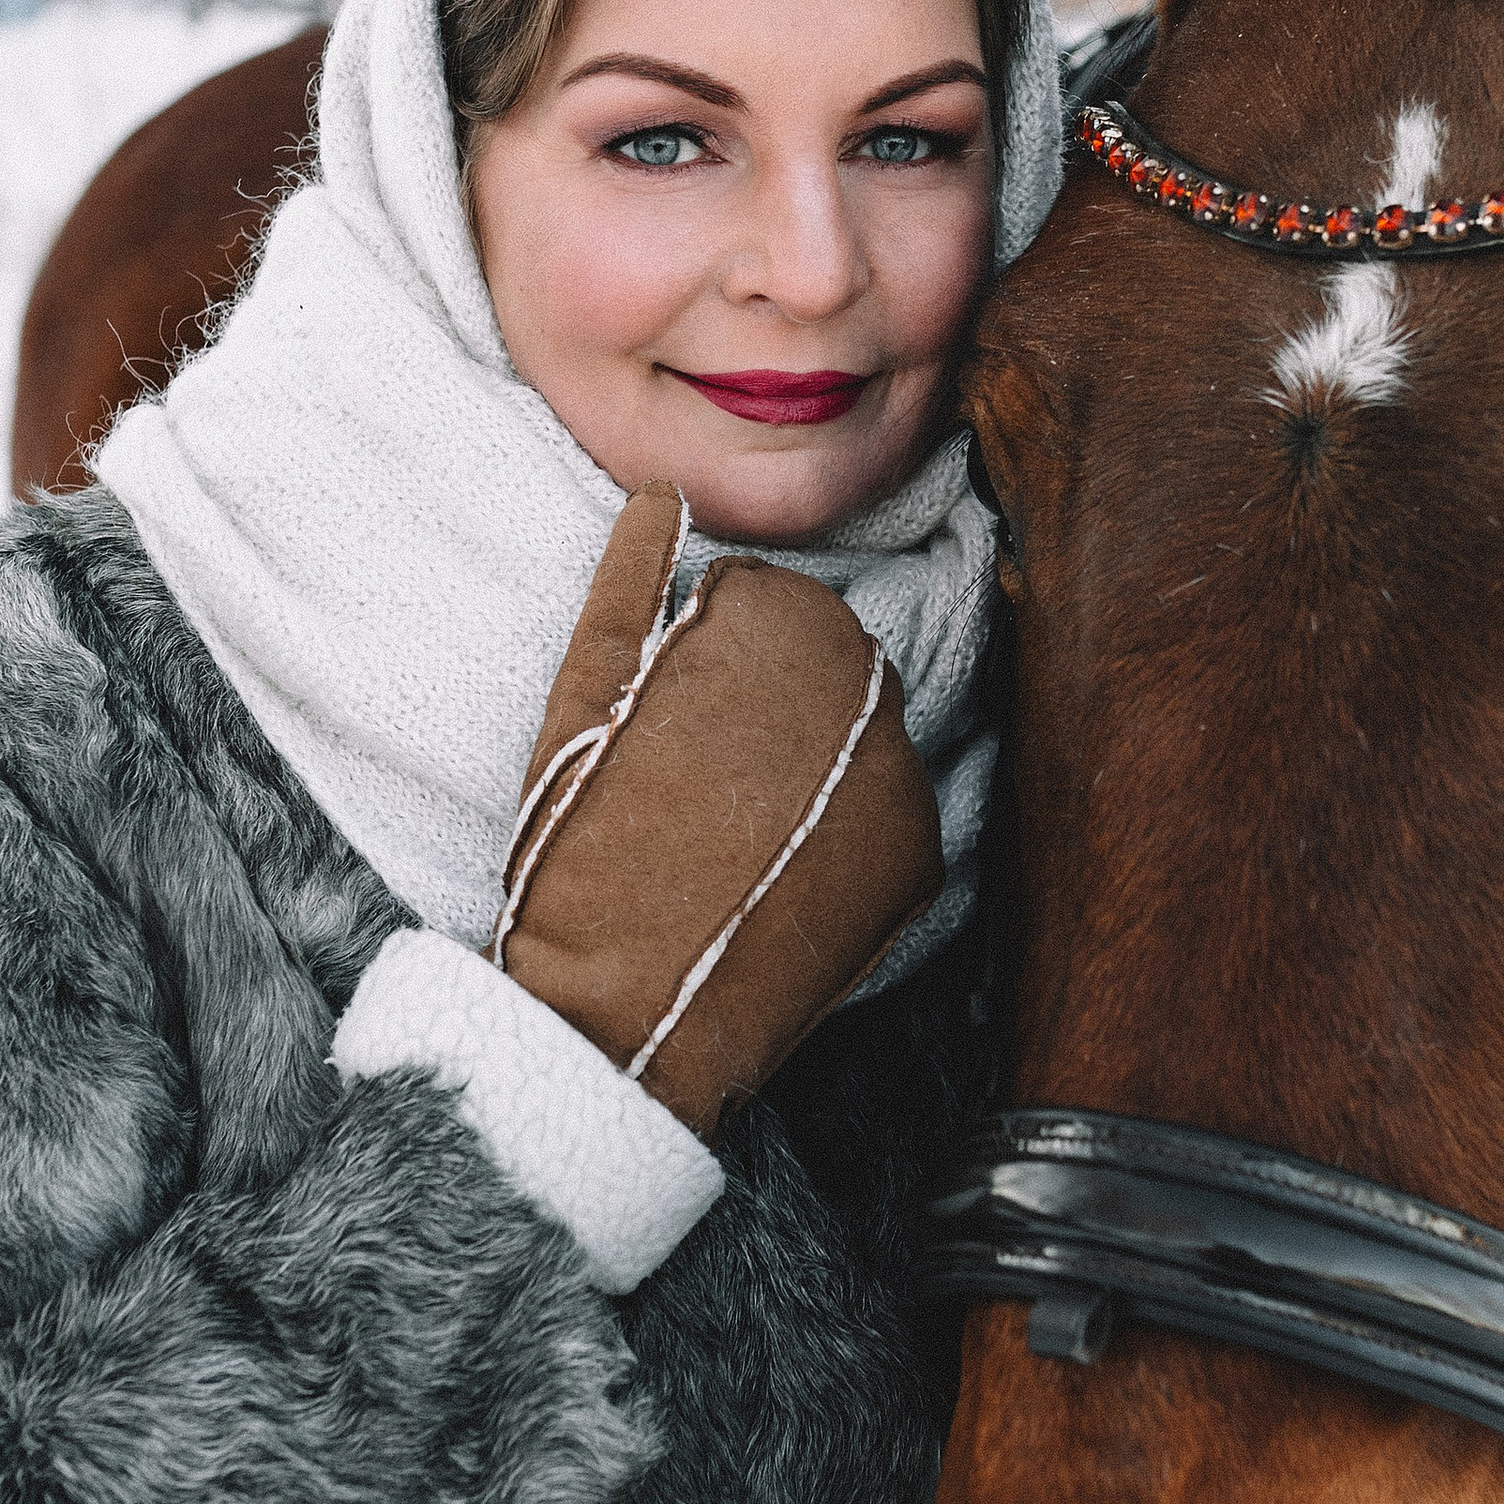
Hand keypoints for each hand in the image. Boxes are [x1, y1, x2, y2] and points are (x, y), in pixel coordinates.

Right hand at [495, 488, 943, 1140]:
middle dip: (768, 701)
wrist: (629, 1008)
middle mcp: (868, 686)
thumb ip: (630, 579)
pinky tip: (776, 869)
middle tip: (694, 780)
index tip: (667, 718)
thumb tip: (661, 495)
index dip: (707, 657)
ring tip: (728, 829)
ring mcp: (904, 772)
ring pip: (859, 735)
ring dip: (809, 762)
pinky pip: (887, 813)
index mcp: (785, 627)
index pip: (770, 602)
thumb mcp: (581, 695)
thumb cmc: (585, 842)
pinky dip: (842, 831)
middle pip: (825, 664)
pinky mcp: (922, 855)